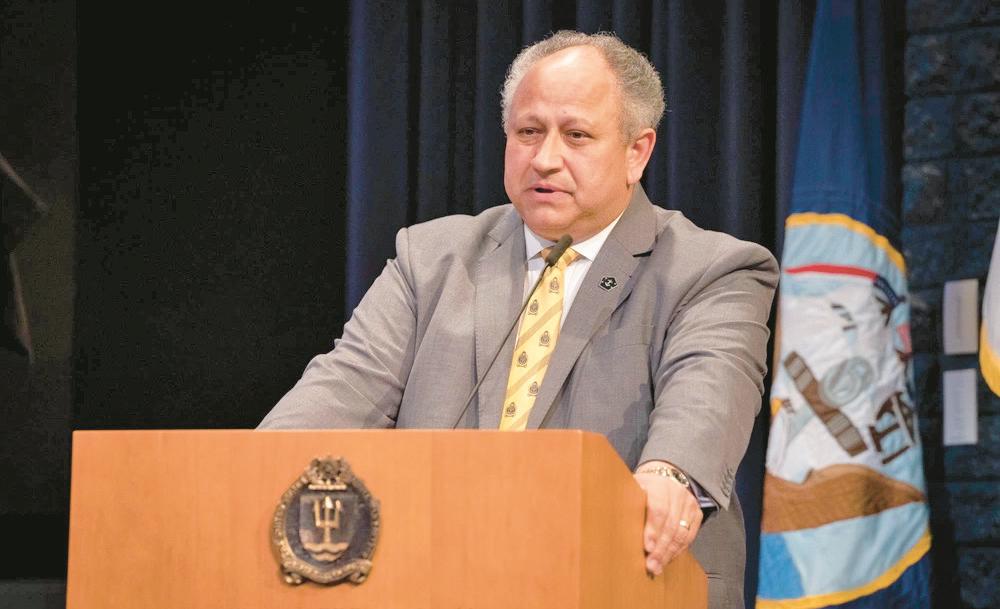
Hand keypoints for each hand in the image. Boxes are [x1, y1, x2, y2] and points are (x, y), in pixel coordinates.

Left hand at [634, 461, 702, 575]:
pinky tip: (667, 559)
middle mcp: (677, 493)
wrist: (666, 476)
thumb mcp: (632, 486)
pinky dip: (678, 550)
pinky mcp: (697, 513)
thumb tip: (609, 517)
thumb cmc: (643, 486)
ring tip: (657, 567)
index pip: (658, 509)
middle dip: (660, 548)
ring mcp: (689, 503)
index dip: (653, 530)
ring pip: (682, 533)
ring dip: (669, 553)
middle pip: (671, 525)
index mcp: (658, 485)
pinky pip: (689, 536)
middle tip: (651, 565)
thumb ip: (625, 500)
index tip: (646, 547)